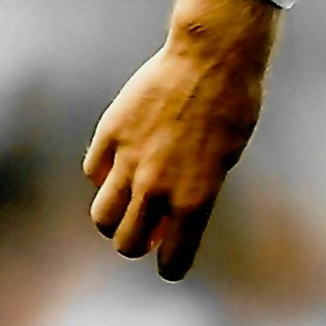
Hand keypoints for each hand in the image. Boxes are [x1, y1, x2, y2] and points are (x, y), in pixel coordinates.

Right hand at [83, 0, 280, 280]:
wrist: (213, 58)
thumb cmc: (232, 108)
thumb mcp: (223, 161)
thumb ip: (192, 196)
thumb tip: (160, 226)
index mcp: (195, 200)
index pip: (173, 259)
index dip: (171, 267)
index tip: (170, 262)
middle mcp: (158, 187)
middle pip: (126, 243)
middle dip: (136, 244)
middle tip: (146, 230)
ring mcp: (130, 161)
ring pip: (102, 217)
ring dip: (113, 220)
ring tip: (126, 207)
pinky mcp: (111, 134)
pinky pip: (94, 172)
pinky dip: (103, 177)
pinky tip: (118, 166)